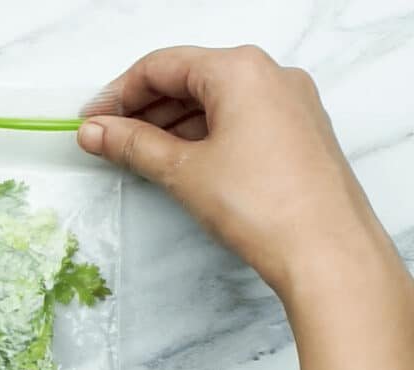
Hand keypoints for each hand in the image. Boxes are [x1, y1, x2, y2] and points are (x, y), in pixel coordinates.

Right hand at [76, 45, 394, 297]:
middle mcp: (271, 76)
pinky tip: (177, 161)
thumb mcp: (181, 170)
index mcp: (240, 69)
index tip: (91, 121)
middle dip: (142, 109)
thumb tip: (94, 131)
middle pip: (189, 79)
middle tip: (106, 139)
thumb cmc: (262, 206)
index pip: (161, 66)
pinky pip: (239, 119)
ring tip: (134, 154)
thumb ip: (131, 144)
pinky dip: (202, 135)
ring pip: (214, 101)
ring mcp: (290, 104)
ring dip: (170, 124)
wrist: (327, 253)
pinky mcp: (298, 133)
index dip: (118, 94)